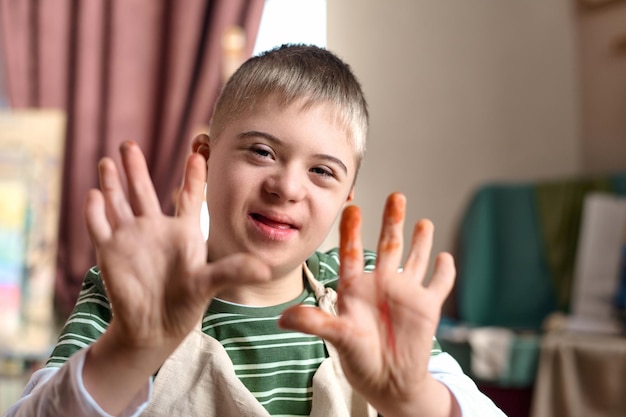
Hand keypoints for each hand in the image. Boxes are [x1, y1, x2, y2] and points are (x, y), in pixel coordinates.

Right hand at [82, 138, 269, 413]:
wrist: (155, 328)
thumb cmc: (186, 303)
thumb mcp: (211, 284)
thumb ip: (234, 271)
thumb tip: (265, 269)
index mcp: (184, 231)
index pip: (191, 196)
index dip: (194, 176)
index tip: (197, 152)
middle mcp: (156, 228)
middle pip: (144, 190)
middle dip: (135, 167)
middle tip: (128, 143)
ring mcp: (131, 238)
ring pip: (119, 202)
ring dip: (112, 182)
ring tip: (108, 160)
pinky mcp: (110, 252)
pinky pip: (99, 226)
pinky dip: (95, 211)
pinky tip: (94, 195)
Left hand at [279, 193, 458, 416]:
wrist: (388, 382)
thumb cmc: (359, 359)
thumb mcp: (337, 338)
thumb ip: (315, 324)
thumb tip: (283, 318)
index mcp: (356, 288)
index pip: (352, 251)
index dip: (352, 230)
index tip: (351, 207)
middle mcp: (381, 284)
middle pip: (389, 245)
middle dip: (392, 220)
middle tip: (395, 196)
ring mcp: (405, 294)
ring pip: (415, 259)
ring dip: (420, 240)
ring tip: (422, 221)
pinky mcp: (427, 308)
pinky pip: (438, 285)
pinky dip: (445, 272)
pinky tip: (446, 258)